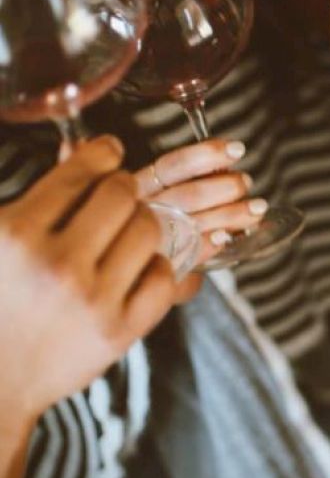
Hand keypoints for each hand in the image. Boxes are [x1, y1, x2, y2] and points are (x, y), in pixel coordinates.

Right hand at [0, 136, 177, 430]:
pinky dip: (158, 267)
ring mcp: (92, 300)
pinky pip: (164, 276)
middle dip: (124, 190)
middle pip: (122, 195)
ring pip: (150, 230)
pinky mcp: (120, 331)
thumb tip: (79, 146)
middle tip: (120, 197)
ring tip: (128, 232)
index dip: (102, 154)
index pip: (79, 174)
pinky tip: (139, 269)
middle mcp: (56, 264)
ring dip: (144, 224)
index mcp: (15, 235)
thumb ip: (40, 198)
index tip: (111, 152)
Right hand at [134, 139, 262, 267]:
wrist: (131, 264)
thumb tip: (228, 166)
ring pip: (194, 224)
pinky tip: (225, 237)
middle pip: (189, 195)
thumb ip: (191, 178)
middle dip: (226, 187)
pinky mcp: (160, 263)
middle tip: (246, 182)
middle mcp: (143, 211)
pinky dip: (211, 244)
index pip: (173, 166)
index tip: (236, 149)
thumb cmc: (155, 218)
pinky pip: (191, 253)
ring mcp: (151, 238)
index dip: (205, 155)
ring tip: (257, 208)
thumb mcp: (162, 192)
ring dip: (231, 214)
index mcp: (140, 186)